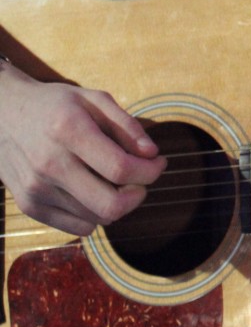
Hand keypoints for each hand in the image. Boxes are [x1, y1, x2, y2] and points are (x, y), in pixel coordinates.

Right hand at [0, 63, 165, 235]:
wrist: (0, 114)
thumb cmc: (55, 105)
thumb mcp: (94, 99)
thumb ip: (126, 125)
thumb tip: (152, 153)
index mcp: (68, 130)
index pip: (121, 168)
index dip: (150, 170)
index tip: (159, 161)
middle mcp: (49, 164)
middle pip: (111, 204)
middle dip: (139, 194)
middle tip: (142, 178)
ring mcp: (36, 189)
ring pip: (98, 218)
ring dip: (119, 203)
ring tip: (117, 180)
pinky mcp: (29, 205)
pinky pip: (79, 227)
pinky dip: (97, 214)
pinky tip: (95, 190)